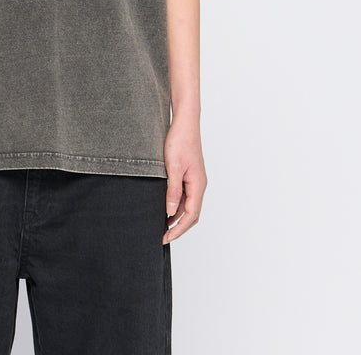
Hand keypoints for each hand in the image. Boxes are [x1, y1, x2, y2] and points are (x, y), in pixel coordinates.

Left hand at [162, 116, 207, 243]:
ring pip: (189, 205)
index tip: (166, 238)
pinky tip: (165, 207)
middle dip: (179, 227)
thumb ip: (173, 190)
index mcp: (198, 185)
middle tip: (163, 236)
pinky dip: (177, 205)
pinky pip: (185, 195)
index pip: (191, 215)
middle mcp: (199, 184)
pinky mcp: (190, 174)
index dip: (179, 229)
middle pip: (192, 214)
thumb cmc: (180, 141)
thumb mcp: (172, 167)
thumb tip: (170, 211)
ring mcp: (195, 180)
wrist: (184, 122)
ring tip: (162, 225)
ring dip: (177, 217)